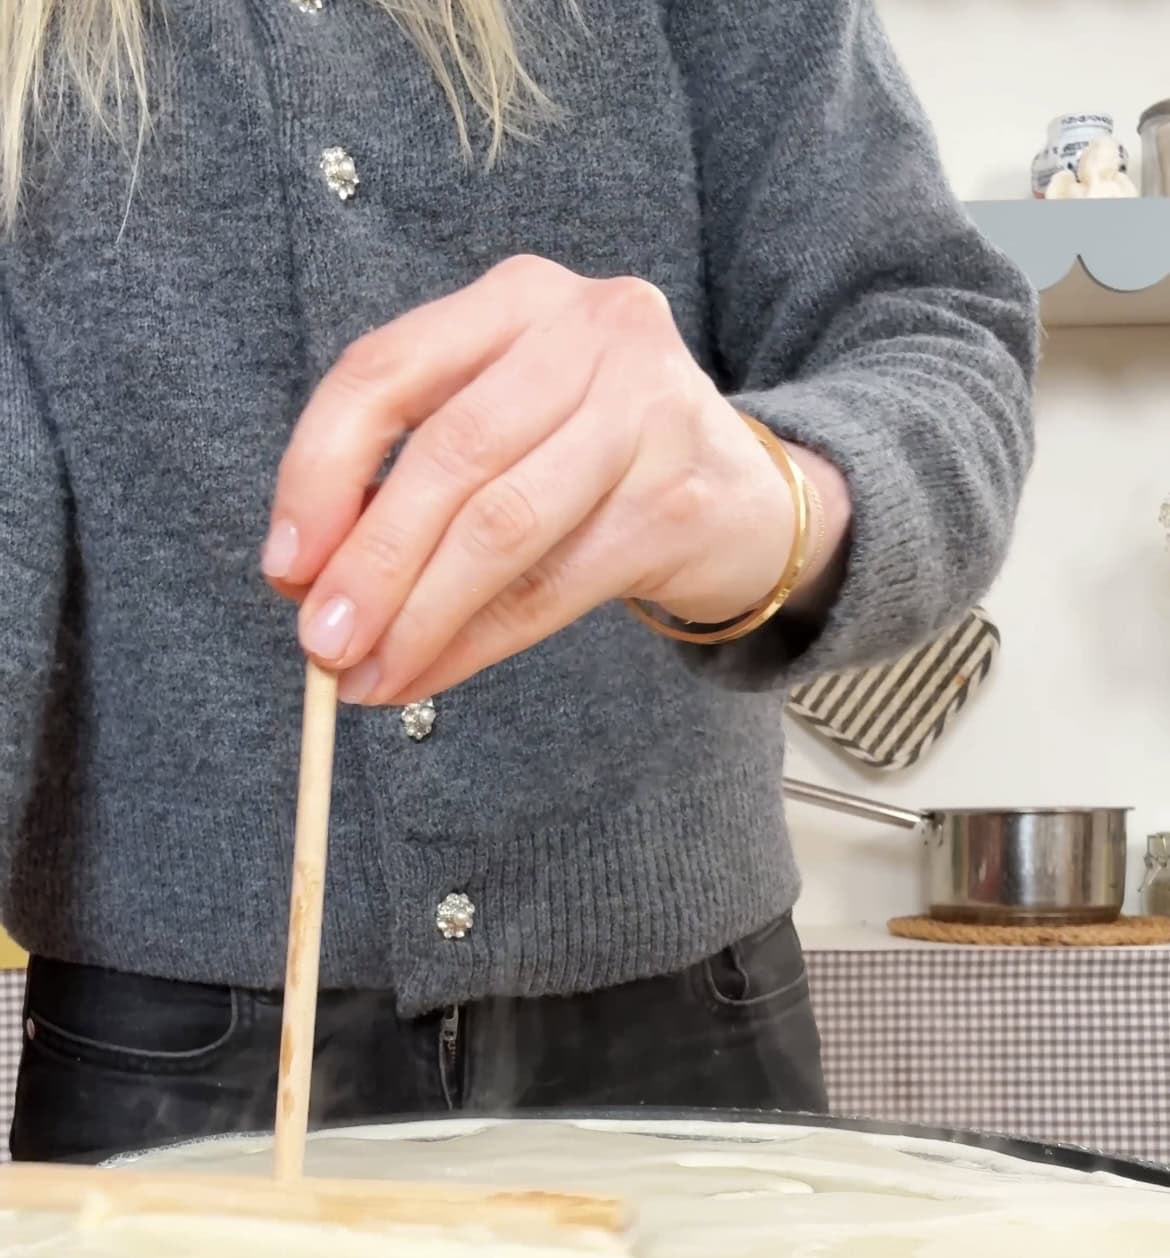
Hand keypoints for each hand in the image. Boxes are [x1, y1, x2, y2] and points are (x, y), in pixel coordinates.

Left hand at [263, 255, 845, 704]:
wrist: (746, 497)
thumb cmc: (592, 461)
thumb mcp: (502, 428)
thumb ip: (406, 479)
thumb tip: (305, 581)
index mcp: (516, 297)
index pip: (385, 370)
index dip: (318, 472)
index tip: (283, 566)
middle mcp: (589, 330)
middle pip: (448, 455)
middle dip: (370, 562)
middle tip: (320, 644)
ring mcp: (646, 411)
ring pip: (501, 527)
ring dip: (419, 616)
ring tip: (366, 675)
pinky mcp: (678, 501)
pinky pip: (552, 587)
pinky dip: (477, 643)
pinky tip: (428, 675)